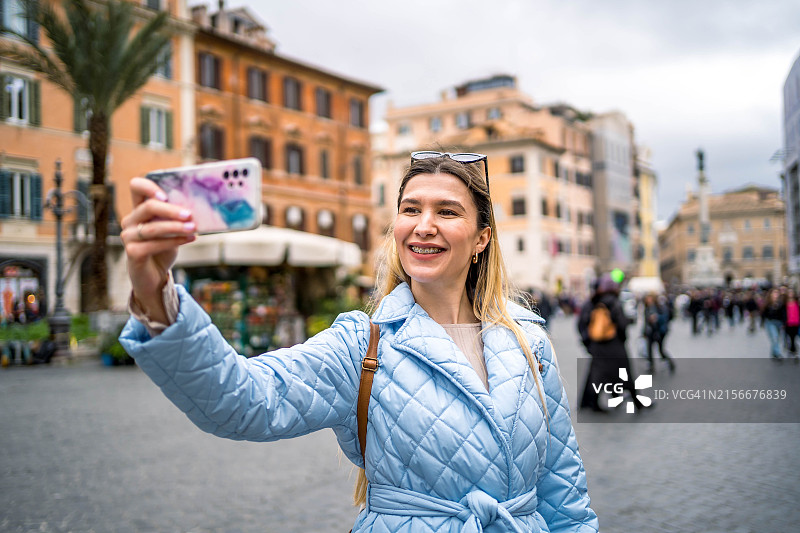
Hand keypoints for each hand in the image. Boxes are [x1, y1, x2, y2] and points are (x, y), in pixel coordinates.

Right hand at [121, 177, 195, 321]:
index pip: (136, 187)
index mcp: (139, 210)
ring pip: (153, 228)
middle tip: (190, 214)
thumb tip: (198, 207)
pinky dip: (174, 241)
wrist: (154, 276)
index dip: (148, 187)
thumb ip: (176, 217)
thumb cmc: (163, 249)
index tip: (166, 195)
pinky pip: (154, 244)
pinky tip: (189, 239)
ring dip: (176, 227)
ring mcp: (128, 236)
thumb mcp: (171, 230)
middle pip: (148, 207)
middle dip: (171, 210)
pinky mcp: (132, 252)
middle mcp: (130, 221)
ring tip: (193, 228)